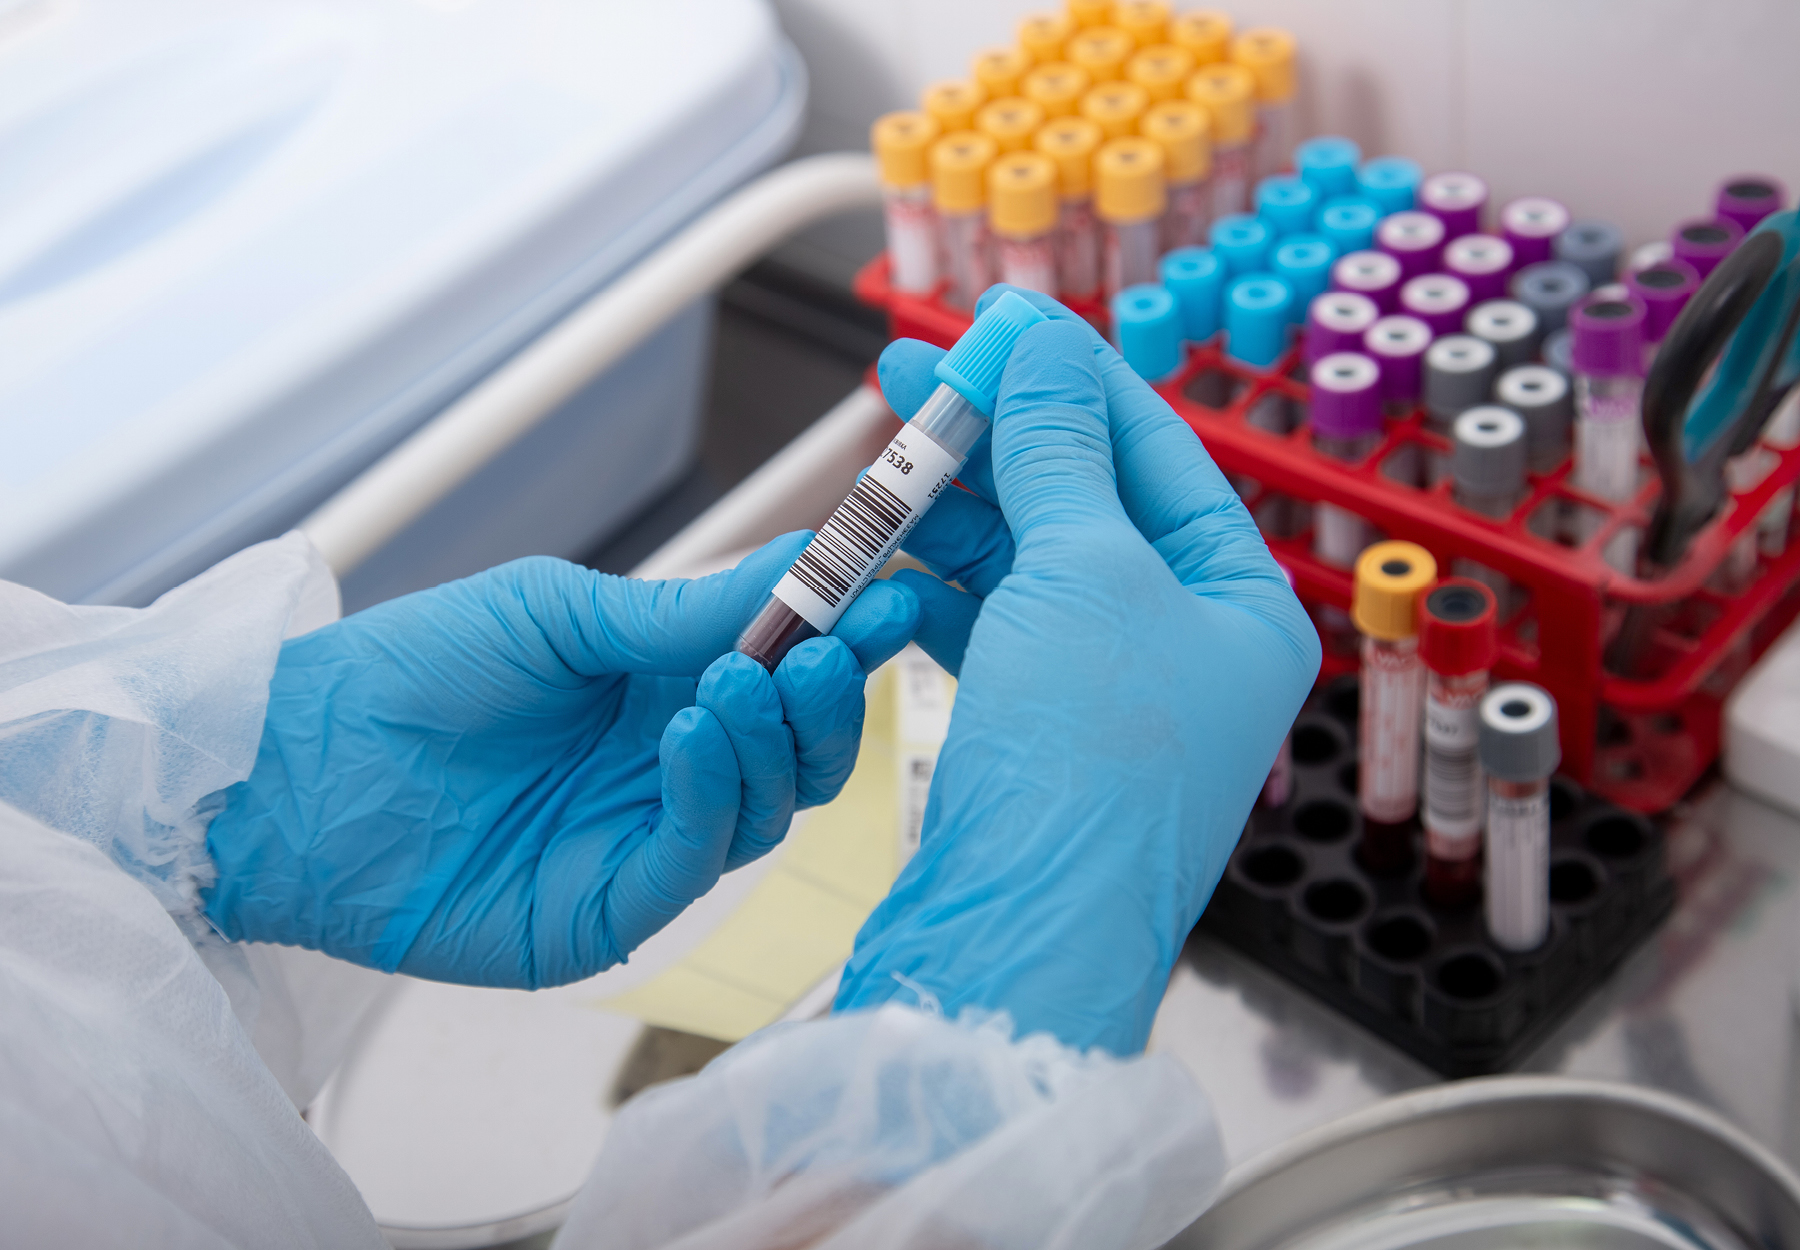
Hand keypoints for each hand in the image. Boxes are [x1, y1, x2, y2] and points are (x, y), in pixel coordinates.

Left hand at [204, 537, 917, 987]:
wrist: (299, 767)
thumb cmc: (412, 672)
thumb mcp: (557, 612)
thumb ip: (682, 610)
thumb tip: (805, 560)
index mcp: (664, 689)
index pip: (785, 671)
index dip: (845, 634)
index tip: (897, 588)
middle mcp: (671, 770)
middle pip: (801, 752)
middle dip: (833, 696)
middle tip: (838, 641)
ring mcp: (644, 842)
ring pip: (768, 809)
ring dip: (774, 739)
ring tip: (741, 679)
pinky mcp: (610, 910)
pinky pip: (695, 858)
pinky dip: (710, 792)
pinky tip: (691, 731)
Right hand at [834, 286, 1320, 1054]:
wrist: (1022, 936)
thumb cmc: (1091, 770)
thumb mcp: (1083, 575)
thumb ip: (1056, 452)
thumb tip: (1041, 345)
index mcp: (1241, 604)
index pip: (1155, 450)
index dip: (1069, 378)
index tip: (994, 325)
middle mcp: (1186, 645)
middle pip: (1082, 501)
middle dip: (996, 436)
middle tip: (910, 374)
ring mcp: (1107, 693)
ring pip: (1024, 563)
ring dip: (955, 506)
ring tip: (883, 454)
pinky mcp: (1036, 732)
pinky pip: (988, 627)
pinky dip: (937, 586)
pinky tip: (885, 554)